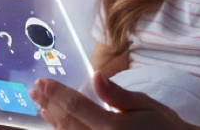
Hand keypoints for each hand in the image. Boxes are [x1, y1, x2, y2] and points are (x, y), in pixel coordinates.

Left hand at [29, 71, 196, 129]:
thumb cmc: (165, 127)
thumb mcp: (146, 105)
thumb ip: (116, 94)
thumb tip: (96, 75)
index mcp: (113, 128)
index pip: (77, 107)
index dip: (57, 93)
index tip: (42, 81)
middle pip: (67, 123)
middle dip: (49, 104)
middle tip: (34, 90)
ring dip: (52, 120)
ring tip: (41, 105)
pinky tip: (57, 125)